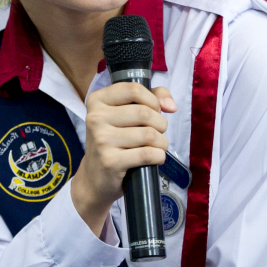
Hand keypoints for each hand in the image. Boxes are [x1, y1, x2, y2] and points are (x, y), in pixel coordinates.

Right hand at [69, 83, 177, 236]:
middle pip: (145, 113)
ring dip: (162, 142)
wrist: (96, 177)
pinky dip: (159, 157)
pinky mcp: (110, 162)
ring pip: (149, 134)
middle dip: (161, 124)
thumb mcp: (125, 113)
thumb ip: (152, 97)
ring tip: (156, 146)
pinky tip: (154, 158)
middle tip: (157, 132)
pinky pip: (148, 154)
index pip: (133, 89)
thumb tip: (171, 106)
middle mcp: (95, 118)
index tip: (155, 111)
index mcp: (97, 100)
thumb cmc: (115, 140)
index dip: (153, 100)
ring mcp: (101, 140)